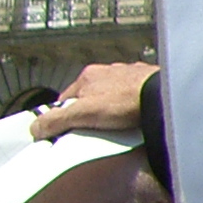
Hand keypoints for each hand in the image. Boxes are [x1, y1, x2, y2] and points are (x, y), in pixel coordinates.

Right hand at [29, 62, 155, 138]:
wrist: (166, 97)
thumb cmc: (126, 101)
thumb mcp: (84, 114)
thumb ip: (58, 120)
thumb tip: (35, 128)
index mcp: (89, 76)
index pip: (67, 98)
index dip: (64, 115)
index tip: (65, 130)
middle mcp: (110, 71)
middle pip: (90, 97)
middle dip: (90, 113)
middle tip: (94, 130)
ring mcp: (131, 76)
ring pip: (113, 96)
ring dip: (113, 110)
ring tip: (117, 126)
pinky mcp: (150, 84)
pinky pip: (134, 98)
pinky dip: (132, 108)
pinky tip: (136, 119)